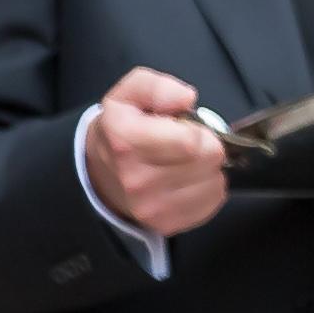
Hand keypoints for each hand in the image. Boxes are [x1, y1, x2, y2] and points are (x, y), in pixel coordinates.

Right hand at [79, 71, 229, 239]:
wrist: (98, 173)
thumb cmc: (121, 130)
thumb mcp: (130, 94)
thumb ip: (157, 87)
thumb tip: (185, 98)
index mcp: (126, 142)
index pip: (192, 141)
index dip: (198, 129)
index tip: (184, 127)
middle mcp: (136, 180)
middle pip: (209, 159)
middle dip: (206, 146)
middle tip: (184, 144)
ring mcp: (150, 208)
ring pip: (215, 181)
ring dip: (207, 168)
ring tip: (182, 162)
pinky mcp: (166, 224)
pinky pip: (213, 200)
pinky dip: (207, 188)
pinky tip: (185, 181)